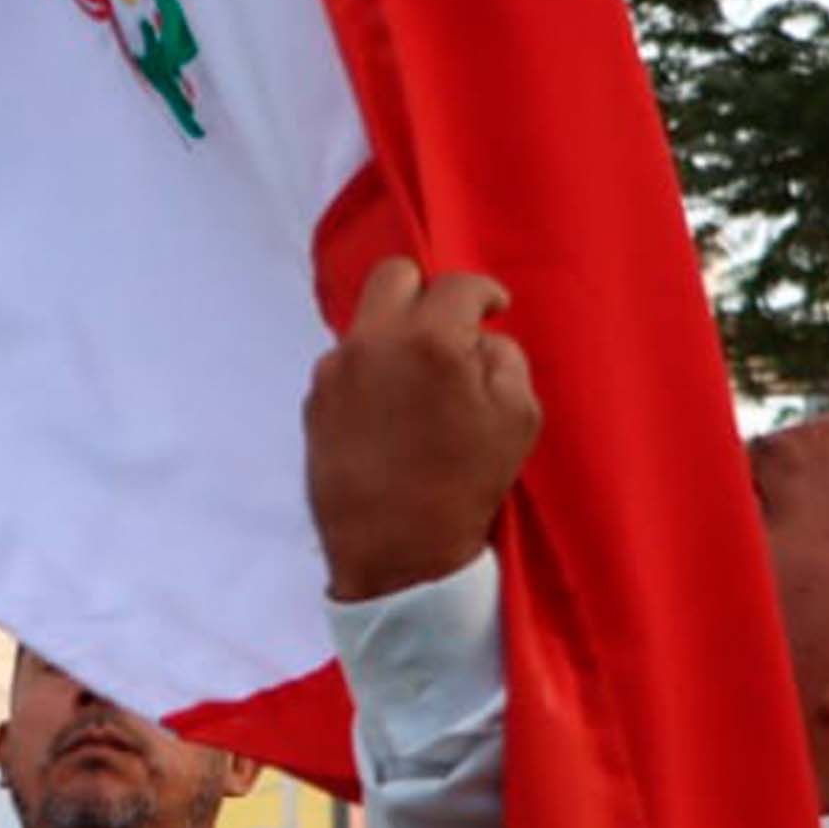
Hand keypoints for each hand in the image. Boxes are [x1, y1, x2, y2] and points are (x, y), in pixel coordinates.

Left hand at [304, 258, 539, 601]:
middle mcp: (370, 342)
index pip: (457, 284)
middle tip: (448, 326)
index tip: (495, 309)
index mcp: (428, 339)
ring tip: (418, 381)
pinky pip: (346, 365)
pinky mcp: (312, 402)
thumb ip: (504, 359)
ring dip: (395, 335)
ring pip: (366, 323)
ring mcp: (333, 371)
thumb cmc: (464, 484)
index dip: (484, 293)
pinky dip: (371, 372)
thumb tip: (478, 339)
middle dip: (426, 291)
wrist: (393, 551)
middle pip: (392, 276)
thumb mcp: (517, 417)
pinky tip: (389, 411)